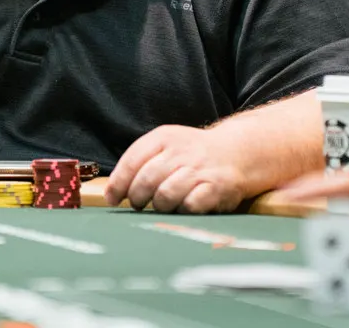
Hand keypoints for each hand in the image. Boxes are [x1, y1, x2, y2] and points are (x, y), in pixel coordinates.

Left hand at [105, 125, 246, 213]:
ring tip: (163, 206)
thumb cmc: (192, 154)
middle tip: (139, 205)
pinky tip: (184, 207)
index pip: (132, 160)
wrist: (236, 152)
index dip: (118, 183)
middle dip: (137, 197)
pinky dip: (182, 210)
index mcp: (164, 137)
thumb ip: (139, 163)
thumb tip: (111, 193)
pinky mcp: (216, 187)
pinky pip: (189, 206)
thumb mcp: (165, 145)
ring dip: (159, 206)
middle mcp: (181, 151)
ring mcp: (199, 169)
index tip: (113, 199)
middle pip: (146, 179)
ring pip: (165, 195)